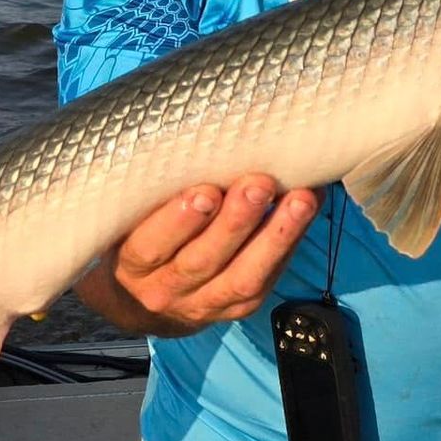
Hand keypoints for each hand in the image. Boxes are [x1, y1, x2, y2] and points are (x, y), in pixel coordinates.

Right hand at [76, 175, 319, 336]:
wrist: (151, 296)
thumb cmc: (144, 232)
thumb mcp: (134, 215)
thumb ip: (155, 188)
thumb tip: (201, 134)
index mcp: (131, 264)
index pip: (149, 247)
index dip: (178, 221)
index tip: (206, 191)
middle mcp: (164, 290)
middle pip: (202, 260)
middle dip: (235, 222)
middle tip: (260, 184)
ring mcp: (204, 304)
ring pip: (242, 277)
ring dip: (276, 235)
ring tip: (301, 199)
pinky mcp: (238, 307)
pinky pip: (267, 279)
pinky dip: (290, 242)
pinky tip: (308, 208)